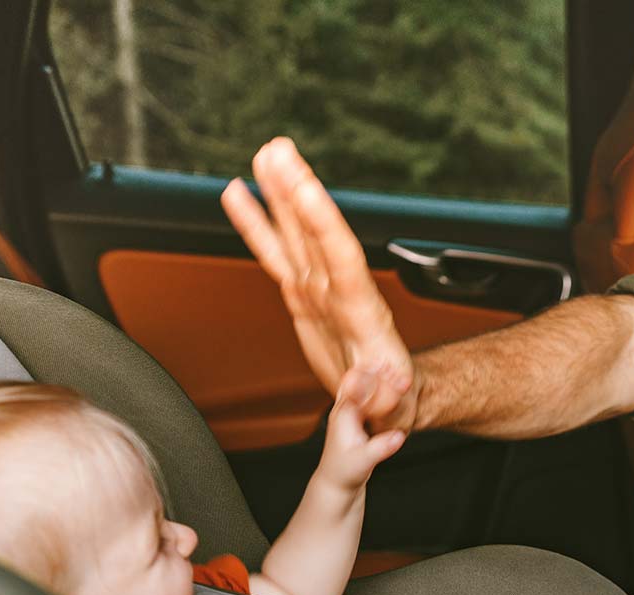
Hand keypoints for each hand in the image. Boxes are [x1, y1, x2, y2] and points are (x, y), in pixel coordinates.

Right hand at [222, 137, 418, 430]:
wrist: (389, 399)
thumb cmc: (394, 403)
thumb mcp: (391, 406)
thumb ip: (377, 396)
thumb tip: (370, 387)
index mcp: (361, 313)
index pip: (341, 256)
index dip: (321, 221)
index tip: (304, 186)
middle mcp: (338, 291)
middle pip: (316, 232)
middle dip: (297, 190)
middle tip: (279, 148)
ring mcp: (318, 288)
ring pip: (296, 232)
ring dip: (282, 192)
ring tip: (267, 152)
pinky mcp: (301, 294)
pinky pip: (275, 252)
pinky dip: (257, 222)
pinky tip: (239, 192)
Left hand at [316, 367, 406, 491]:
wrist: (336, 481)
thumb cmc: (346, 472)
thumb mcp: (364, 461)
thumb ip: (381, 447)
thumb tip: (399, 436)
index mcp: (343, 414)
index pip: (361, 388)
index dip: (377, 376)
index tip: (392, 366)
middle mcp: (344, 408)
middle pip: (361, 381)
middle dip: (377, 370)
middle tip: (395, 358)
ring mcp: (349, 410)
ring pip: (364, 386)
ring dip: (378, 376)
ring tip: (395, 364)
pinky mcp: (356, 414)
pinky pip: (369, 395)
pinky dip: (380, 387)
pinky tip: (393, 381)